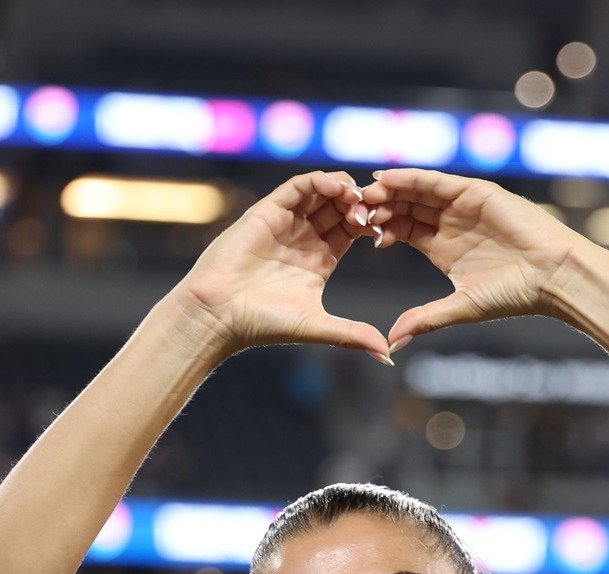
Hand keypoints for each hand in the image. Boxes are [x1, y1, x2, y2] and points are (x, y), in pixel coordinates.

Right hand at [174, 170, 389, 362]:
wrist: (221, 314)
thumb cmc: (264, 323)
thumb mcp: (319, 327)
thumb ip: (353, 335)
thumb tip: (388, 357)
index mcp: (320, 260)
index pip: (353, 230)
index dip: (371, 224)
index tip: (384, 230)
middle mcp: (305, 237)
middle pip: (341, 207)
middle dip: (361, 203)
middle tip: (375, 209)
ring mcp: (287, 222)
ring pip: (322, 192)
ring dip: (344, 189)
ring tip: (358, 198)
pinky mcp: (268, 210)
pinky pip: (298, 187)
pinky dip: (319, 181)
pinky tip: (336, 188)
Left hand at [355, 169, 579, 351]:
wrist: (551, 276)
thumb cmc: (513, 295)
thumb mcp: (460, 308)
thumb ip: (425, 319)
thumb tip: (391, 343)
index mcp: (443, 248)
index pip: (403, 231)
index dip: (380, 230)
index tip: (356, 233)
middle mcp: (450, 223)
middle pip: (405, 208)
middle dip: (379, 206)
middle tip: (352, 206)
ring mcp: (463, 205)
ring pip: (417, 192)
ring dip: (390, 190)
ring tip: (364, 190)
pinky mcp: (476, 192)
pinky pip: (437, 181)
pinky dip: (412, 178)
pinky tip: (388, 178)